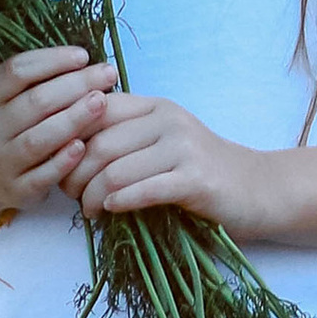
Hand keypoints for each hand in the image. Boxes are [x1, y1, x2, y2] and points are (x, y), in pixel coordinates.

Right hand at [0, 44, 118, 221]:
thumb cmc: (12, 126)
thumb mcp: (10, 99)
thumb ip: (39, 81)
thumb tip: (84, 60)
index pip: (16, 72)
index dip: (52, 60)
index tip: (84, 55)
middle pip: (34, 103)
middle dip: (75, 86)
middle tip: (107, 74)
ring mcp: (1, 161)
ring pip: (38, 139)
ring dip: (73, 119)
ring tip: (101, 102)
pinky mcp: (16, 190)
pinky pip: (42, 175)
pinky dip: (63, 161)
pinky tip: (83, 146)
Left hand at [63, 89, 259, 227]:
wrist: (257, 189)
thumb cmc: (200, 171)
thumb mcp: (160, 143)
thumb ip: (123, 139)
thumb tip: (66, 153)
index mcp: (154, 107)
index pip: (93, 110)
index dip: (67, 138)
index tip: (59, 165)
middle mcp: (167, 120)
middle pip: (98, 143)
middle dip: (74, 174)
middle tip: (70, 195)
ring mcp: (184, 147)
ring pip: (115, 170)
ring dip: (91, 195)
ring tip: (89, 210)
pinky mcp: (196, 179)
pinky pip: (143, 190)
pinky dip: (119, 202)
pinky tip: (111, 211)